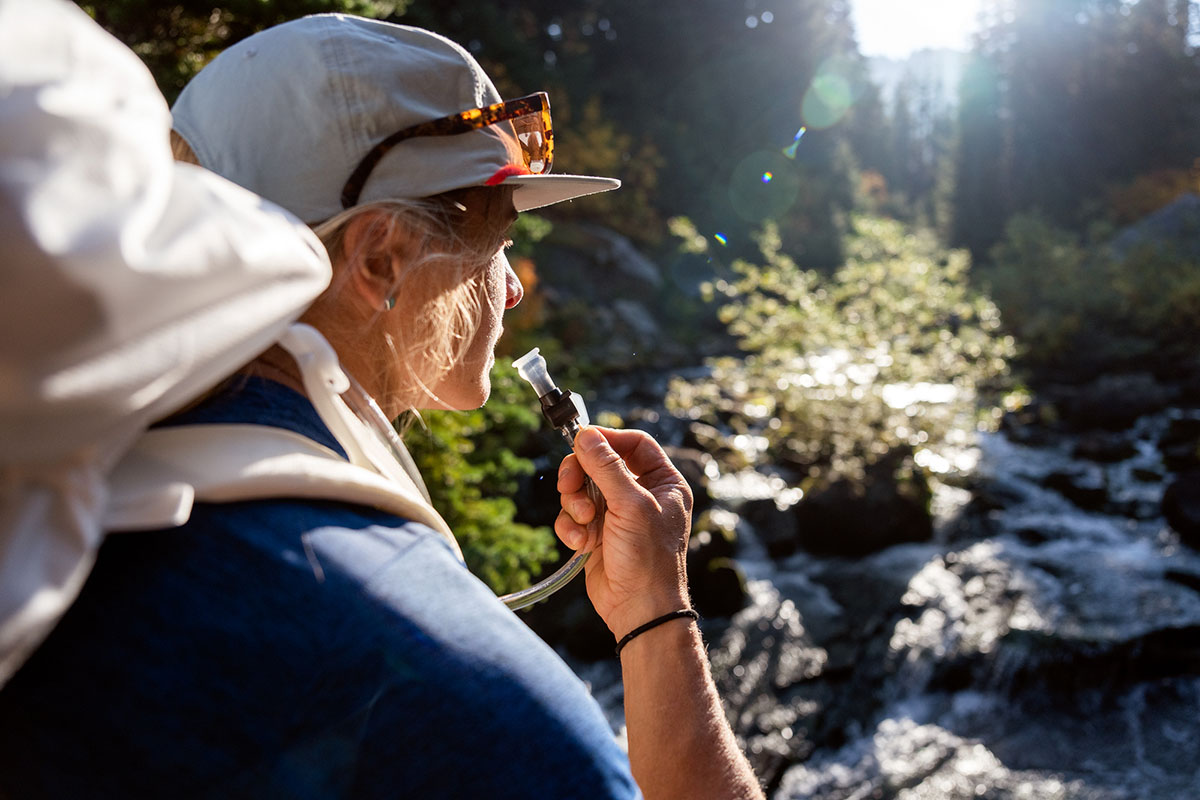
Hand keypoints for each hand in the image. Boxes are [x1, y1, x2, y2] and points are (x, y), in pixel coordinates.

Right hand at [555, 427, 692, 638]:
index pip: (634, 443)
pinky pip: (572, 516)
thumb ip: (607, 467)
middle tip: (568, 485)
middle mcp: (641, 494)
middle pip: (599, 462)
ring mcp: (616, 514)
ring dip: (574, 504)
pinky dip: (572, 527)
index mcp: (663, 482)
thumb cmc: (648, 558)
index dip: (608, 439)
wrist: (639, 609)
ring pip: (580, 488)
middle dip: (579, 474)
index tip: (582, 441)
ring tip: (584, 524)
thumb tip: (586, 435)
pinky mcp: (595, 533)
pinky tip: (582, 544)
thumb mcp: (631, 505)